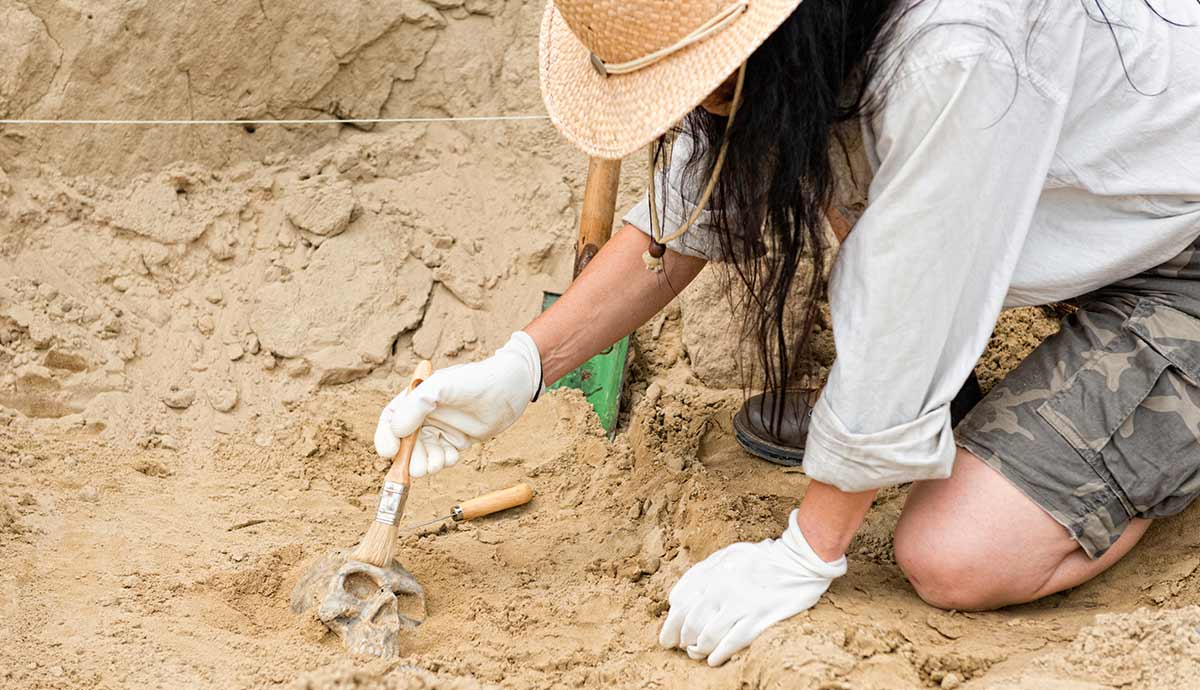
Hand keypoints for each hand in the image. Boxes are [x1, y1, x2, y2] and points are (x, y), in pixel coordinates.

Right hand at [374, 332, 542, 476]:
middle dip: (410, 458)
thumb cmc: (475, 381)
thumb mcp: (442, 387)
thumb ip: (416, 406)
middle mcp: (425, 415)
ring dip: (427, 462)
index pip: (390, 420)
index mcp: (416, 398)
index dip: (385, 438)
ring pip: (423, 454)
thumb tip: (396, 430)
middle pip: (405, 443)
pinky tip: (454, 455)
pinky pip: (442, 457)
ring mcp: (441, 428)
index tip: (389, 452)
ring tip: (440, 461)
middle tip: (419, 468)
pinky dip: (444, 461)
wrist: (511, 387)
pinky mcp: (456, 440)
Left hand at [659, 509, 846, 665]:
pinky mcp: (758, 618)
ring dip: (699, 649)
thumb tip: (676, 599)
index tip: (670, 635)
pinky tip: (713, 660)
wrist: (798, 560)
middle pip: (690, 623)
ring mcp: (739, 604)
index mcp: (711, 573)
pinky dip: (718, 654)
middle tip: (683, 647)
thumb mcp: (727, 555)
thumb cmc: (761, 558)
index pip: (680, 603)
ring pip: (708, 636)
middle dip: (682, 639)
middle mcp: (721, 589)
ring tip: (698, 654)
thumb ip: (702, 572)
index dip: (671, 624)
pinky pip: (731, 642)